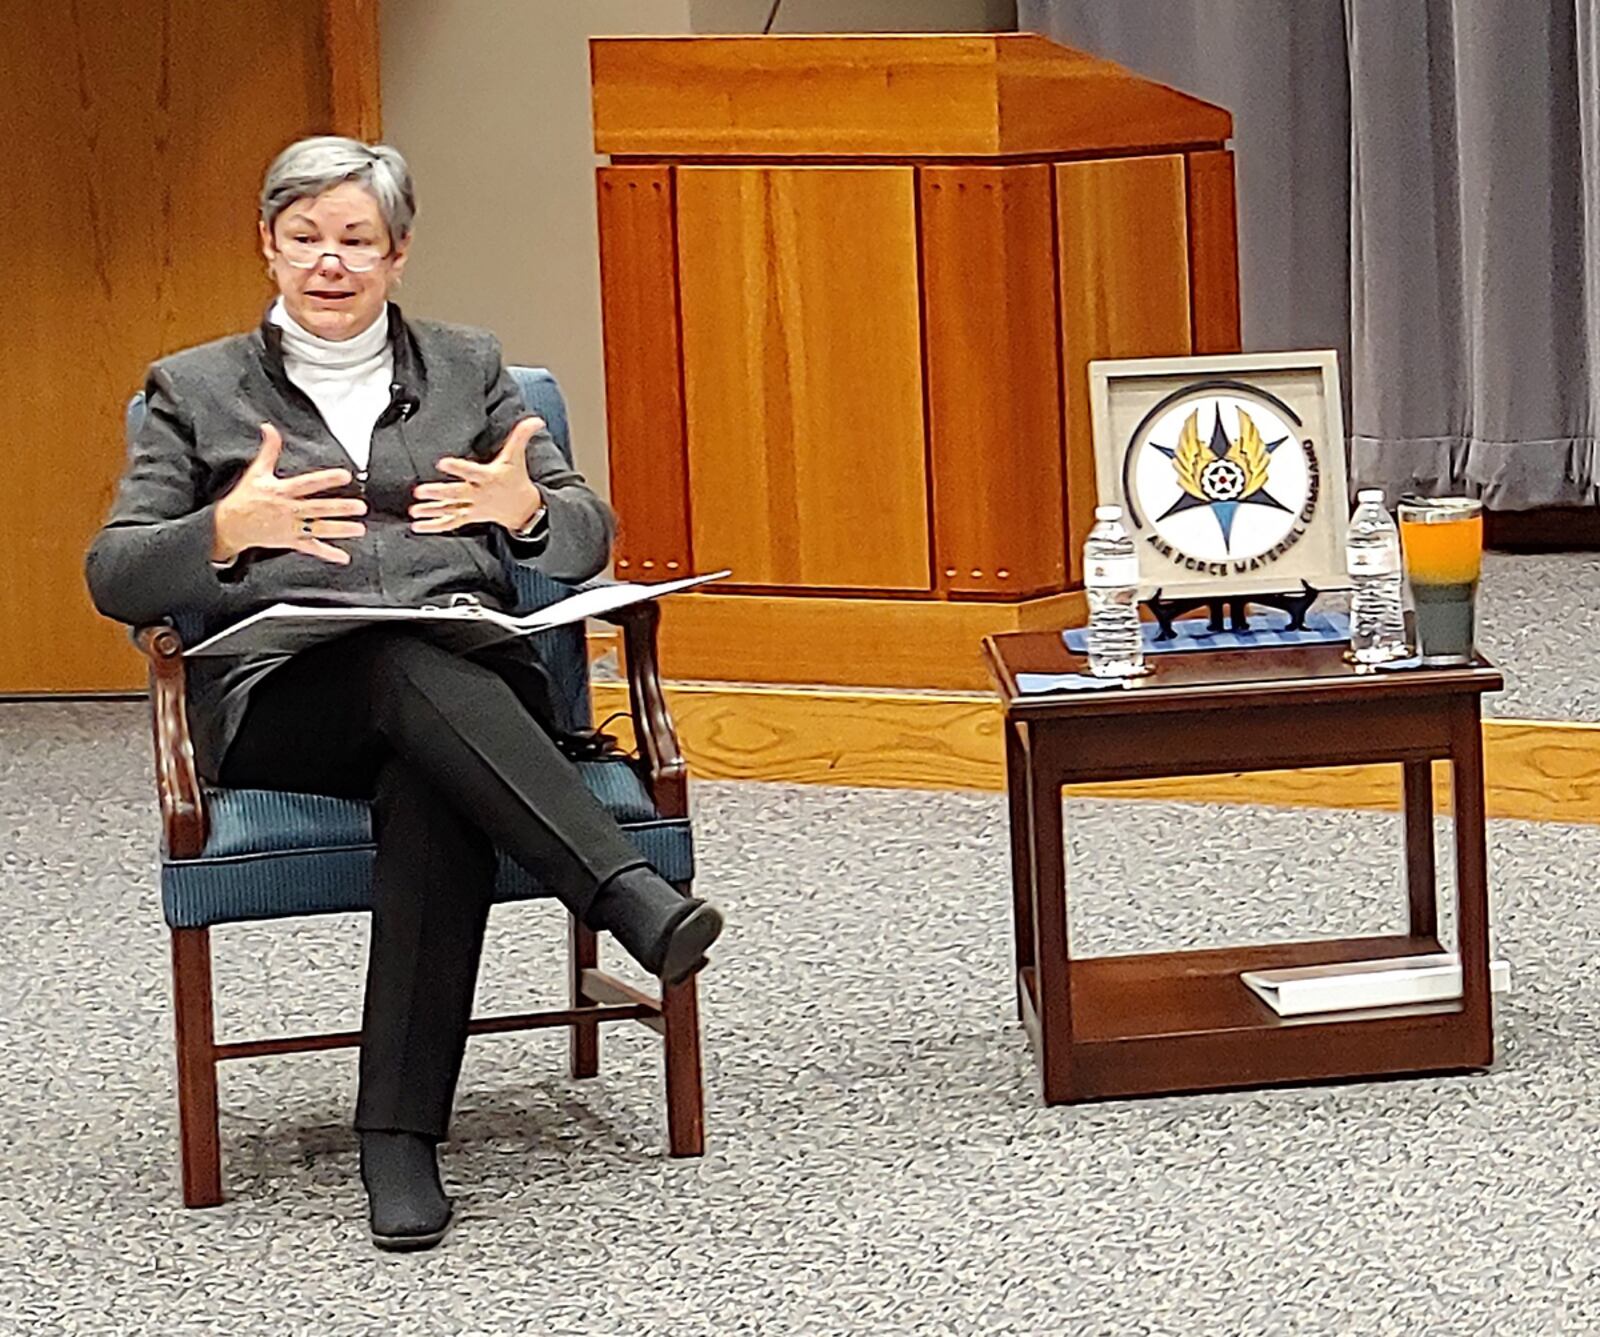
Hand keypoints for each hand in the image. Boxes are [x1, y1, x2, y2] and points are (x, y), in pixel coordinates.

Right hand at [211, 423, 366, 563]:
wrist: (230, 525)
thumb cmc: (245, 497)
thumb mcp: (256, 472)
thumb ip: (269, 450)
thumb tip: (269, 428)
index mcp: (281, 491)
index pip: (307, 484)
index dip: (326, 479)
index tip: (345, 476)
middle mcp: (288, 510)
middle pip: (318, 508)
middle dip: (340, 508)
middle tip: (360, 507)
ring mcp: (290, 528)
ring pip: (318, 529)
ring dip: (339, 530)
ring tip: (359, 529)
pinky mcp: (290, 541)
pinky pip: (311, 548)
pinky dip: (327, 554)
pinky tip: (343, 557)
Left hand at [410, 416, 545, 534]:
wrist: (523, 509)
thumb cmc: (516, 479)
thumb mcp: (517, 457)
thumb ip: (521, 436)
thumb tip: (536, 420)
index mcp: (488, 477)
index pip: (471, 472)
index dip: (457, 467)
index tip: (442, 463)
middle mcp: (478, 494)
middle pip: (456, 494)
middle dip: (439, 493)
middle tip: (420, 491)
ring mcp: (473, 507)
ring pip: (450, 510)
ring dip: (432, 511)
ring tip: (415, 511)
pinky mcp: (469, 517)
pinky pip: (450, 523)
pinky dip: (434, 525)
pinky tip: (418, 525)